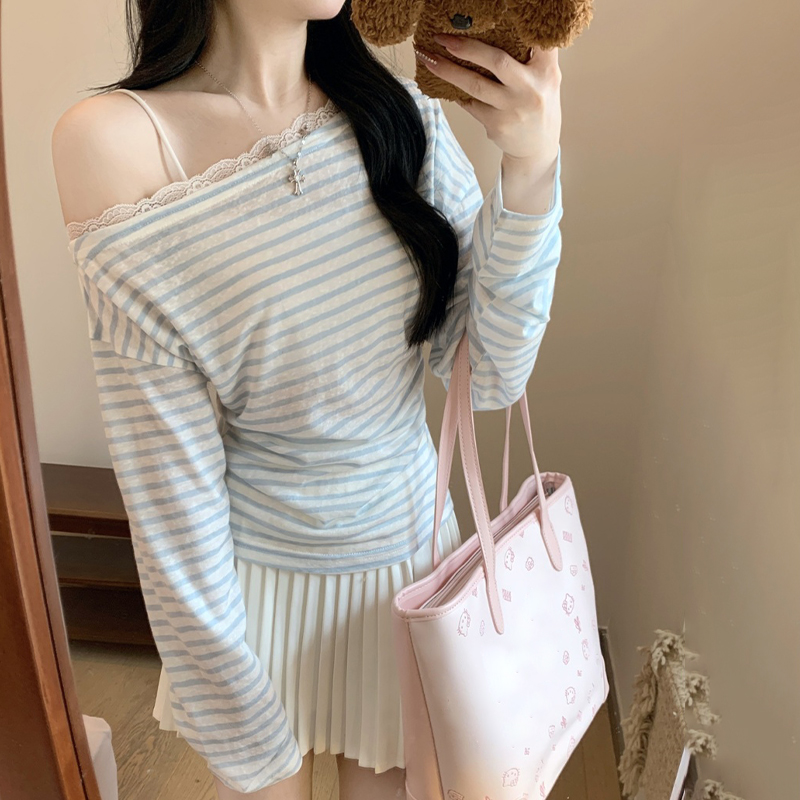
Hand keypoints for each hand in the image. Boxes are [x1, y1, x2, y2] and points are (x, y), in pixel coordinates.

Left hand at [415, 35, 560, 175]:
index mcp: (546, 70)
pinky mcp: (496, 124)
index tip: (492, 14)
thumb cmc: (537, 105)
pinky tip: (441, 82)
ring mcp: (512, 108)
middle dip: (466, 47)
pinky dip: (456, 91)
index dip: (518, 25)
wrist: (536, 148)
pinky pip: (470, 103)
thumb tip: (504, 26)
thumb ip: (534, 56)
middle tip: (442, 38)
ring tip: (428, 58)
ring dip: (447, 70)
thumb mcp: (546, 78)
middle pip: (496, 60)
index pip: (535, 40)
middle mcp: (530, 88)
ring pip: (475, 84)